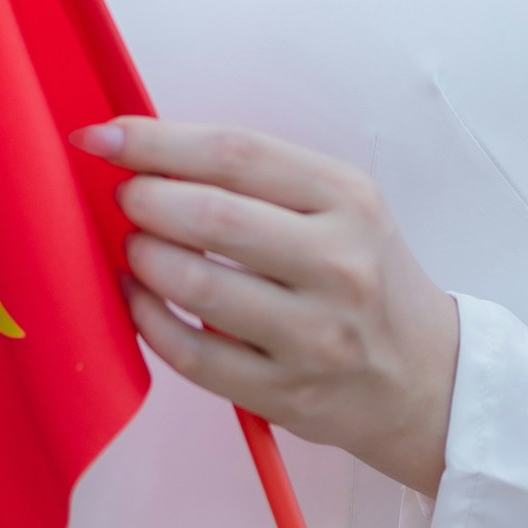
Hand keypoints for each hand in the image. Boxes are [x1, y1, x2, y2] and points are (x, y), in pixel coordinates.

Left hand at [73, 119, 458, 496]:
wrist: (424, 377)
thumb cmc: (365, 276)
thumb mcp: (341, 207)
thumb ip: (258, 179)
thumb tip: (147, 153)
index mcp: (348, 200)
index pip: (235, 153)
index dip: (156, 140)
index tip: (103, 134)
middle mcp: (338, 264)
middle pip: (210, 216)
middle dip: (144, 199)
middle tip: (126, 199)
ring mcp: (314, 335)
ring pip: (194, 285)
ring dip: (143, 257)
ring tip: (139, 247)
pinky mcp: (286, 393)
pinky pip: (190, 354)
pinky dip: (148, 319)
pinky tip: (141, 298)